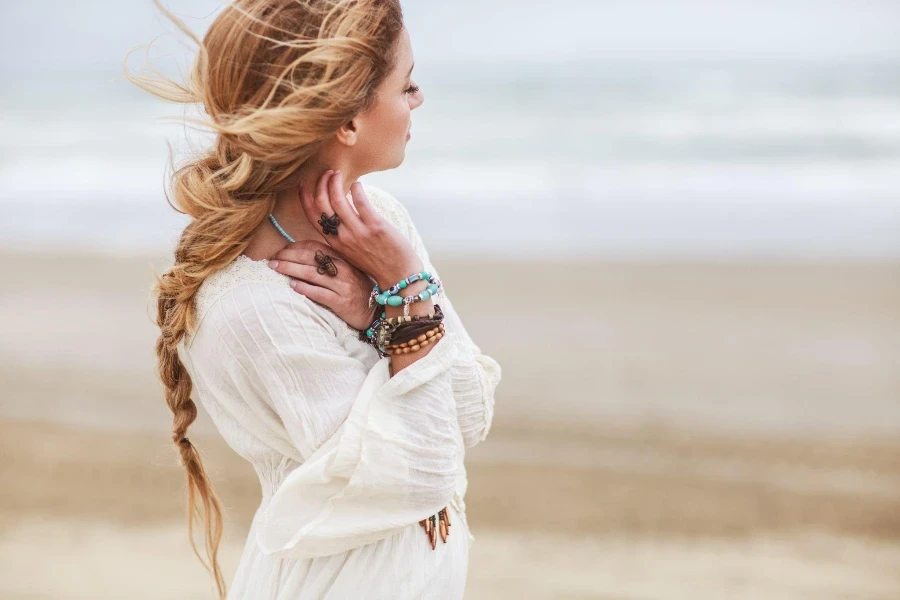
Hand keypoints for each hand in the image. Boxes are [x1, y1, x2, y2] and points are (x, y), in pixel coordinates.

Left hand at [267, 240, 377, 330]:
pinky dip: (304, 288)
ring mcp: (342, 286)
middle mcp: (342, 270)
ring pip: (312, 274)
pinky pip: (319, 293)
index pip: (315, 247)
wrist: (375, 311)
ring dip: (291, 269)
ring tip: (275, 268)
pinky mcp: (341, 302)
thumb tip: (302, 256)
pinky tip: (292, 285)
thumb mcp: (347, 271)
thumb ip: (329, 262)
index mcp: (343, 259)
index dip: (295, 247)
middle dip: (288, 256)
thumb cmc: (357, 290)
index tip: (281, 250)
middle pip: (311, 258)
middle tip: (272, 258)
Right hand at [298, 170, 422, 287]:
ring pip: (337, 200)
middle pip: (321, 204)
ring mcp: (358, 232)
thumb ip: (342, 235)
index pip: (312, 216)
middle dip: (321, 184)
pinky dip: (357, 189)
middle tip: (327, 173)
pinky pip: (361, 202)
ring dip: (335, 182)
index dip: (304, 197)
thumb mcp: (351, 252)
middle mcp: (343, 237)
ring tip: (338, 173)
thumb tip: (338, 213)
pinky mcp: (376, 227)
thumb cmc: (376, 263)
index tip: (303, 183)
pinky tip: (358, 185)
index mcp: (334, 243)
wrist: (398, 277)